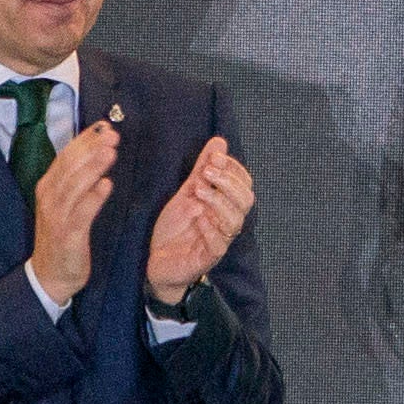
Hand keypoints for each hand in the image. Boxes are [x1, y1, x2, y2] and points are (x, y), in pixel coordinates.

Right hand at [29, 120, 118, 304]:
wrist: (51, 274)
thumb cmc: (63, 235)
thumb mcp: (66, 203)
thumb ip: (78, 179)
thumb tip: (97, 152)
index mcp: (49, 187)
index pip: (66, 156)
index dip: (84, 140)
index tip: (104, 125)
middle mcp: (49, 198)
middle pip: (70, 166)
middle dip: (91, 148)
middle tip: (112, 135)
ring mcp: (57, 216)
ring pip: (74, 185)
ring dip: (93, 167)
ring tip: (111, 152)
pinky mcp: (68, 234)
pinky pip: (81, 212)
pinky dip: (93, 198)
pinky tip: (106, 185)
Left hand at [145, 136, 254, 302]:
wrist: (157, 261)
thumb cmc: (176, 229)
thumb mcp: (187, 193)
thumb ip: (203, 169)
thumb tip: (219, 141)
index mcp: (226, 206)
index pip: (245, 184)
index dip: (233, 169)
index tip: (215, 157)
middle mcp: (227, 223)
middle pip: (246, 201)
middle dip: (228, 182)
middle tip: (207, 172)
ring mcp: (220, 241)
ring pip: (235, 221)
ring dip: (218, 202)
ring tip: (197, 191)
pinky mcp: (207, 258)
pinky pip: (219, 244)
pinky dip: (210, 229)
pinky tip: (198, 220)